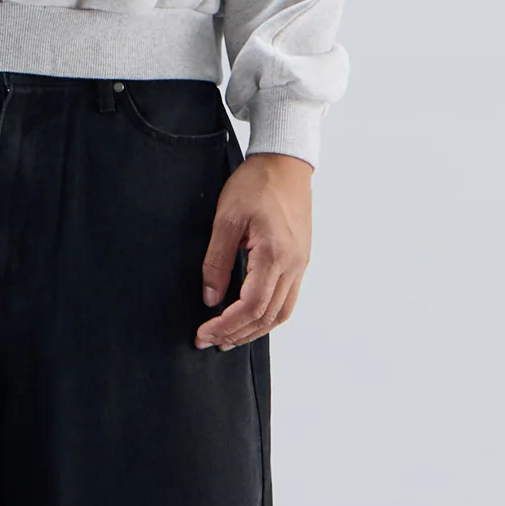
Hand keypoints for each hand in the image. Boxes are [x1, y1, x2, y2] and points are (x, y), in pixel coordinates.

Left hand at [196, 152, 312, 349]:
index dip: (225, 325)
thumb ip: (216, 262)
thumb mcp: (226, 219)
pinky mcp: (301, 260)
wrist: (285, 163)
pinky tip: (250, 318)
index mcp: (274, 255)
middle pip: (267, 316)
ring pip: (281, 313)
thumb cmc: (256, 184)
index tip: (204, 333)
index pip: (251, 306)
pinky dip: (268, 315)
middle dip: (236, 334)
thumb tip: (210, 298)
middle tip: (210, 342)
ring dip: (254, 330)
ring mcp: (300, 264)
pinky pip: (288, 299)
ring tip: (229, 338)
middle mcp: (293, 265)